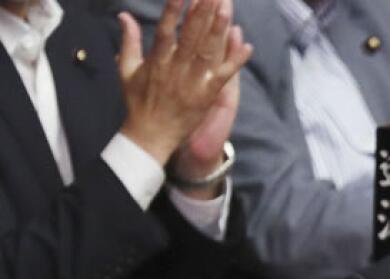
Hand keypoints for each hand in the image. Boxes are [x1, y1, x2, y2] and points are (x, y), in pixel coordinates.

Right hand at [116, 0, 252, 166]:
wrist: (150, 136)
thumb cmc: (137, 102)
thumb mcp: (128, 69)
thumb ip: (129, 40)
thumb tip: (124, 15)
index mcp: (157, 60)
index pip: (166, 29)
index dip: (174, 9)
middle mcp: (176, 68)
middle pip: (191, 35)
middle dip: (202, 10)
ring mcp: (193, 82)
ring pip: (208, 51)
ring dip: (218, 28)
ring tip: (226, 6)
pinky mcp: (207, 96)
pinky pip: (224, 76)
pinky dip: (235, 61)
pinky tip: (247, 45)